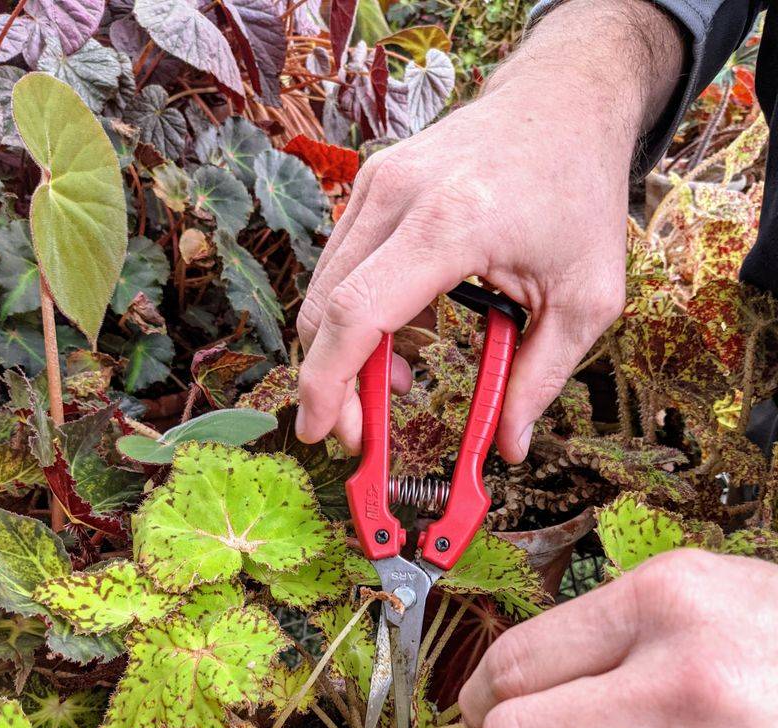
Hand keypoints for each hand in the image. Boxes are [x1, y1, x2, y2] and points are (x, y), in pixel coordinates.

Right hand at [295, 0, 681, 458]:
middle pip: (325, 310)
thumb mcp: (586, 299)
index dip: (327, 385)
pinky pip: (341, 265)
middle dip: (334, 383)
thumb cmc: (580, 193)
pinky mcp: (373, 182)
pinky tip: (405, 331)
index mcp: (450, 224)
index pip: (357, 315)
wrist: (566, 101)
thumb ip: (541, 378)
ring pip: (325, 291)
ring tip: (402, 377)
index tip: (320, 431)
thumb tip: (509, 445)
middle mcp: (398, 195)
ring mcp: (377, 182)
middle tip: (365, 428)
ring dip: (348, 350)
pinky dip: (358, 313)